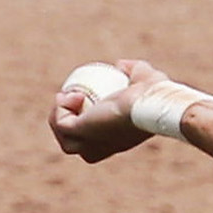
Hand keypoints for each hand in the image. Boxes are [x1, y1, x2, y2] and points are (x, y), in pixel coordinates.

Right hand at [48, 59, 164, 162]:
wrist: (150, 103)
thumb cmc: (153, 95)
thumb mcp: (143, 77)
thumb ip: (133, 70)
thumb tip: (120, 65)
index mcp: (116, 140)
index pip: (92, 140)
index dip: (82, 120)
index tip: (84, 97)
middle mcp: (103, 147)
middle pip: (75, 145)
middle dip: (67, 123)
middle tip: (74, 97)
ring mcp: (91, 143)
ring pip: (66, 142)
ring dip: (60, 117)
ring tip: (71, 96)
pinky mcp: (81, 133)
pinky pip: (60, 124)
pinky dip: (60, 108)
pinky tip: (74, 95)